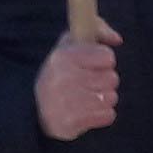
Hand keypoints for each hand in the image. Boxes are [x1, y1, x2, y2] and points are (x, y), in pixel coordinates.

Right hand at [35, 25, 120, 140]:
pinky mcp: (72, 122)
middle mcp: (63, 78)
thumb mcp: (69, 44)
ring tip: (89, 97)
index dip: (104, 61)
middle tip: (91, 83)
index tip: (94, 65)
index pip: (107, 57)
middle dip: (105, 81)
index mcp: (63, 57)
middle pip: (112, 78)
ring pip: (111, 97)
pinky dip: (102, 114)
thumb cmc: (59, 72)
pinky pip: (108, 115)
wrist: (35, 107)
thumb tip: (117, 39)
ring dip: (104, 99)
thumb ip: (95, 29)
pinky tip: (89, 111)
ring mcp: (67, 102)